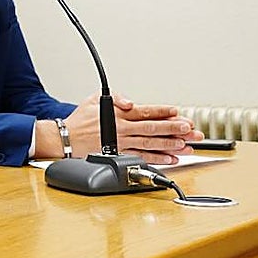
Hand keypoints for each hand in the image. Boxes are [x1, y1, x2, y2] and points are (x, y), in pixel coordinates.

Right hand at [65, 94, 202, 164]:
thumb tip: (130, 102)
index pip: (145, 111)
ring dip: (169, 144)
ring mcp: (122, 143)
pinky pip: (142, 157)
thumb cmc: (80, 119)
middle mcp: (122, 128)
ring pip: (150, 143)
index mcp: (118, 113)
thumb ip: (116, 98)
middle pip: (152, 128)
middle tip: (190, 129)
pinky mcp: (120, 154)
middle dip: (173, 128)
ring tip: (186, 145)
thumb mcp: (94, 100)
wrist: (66, 138)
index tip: (178, 112)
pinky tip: (171, 158)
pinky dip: (158, 158)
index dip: (162, 112)